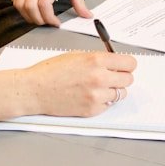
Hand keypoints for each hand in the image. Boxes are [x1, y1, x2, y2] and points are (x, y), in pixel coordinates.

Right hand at [0, 52, 136, 121]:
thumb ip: (98, 59)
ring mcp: (96, 96)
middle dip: (121, 77)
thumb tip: (114, 62)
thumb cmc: (50, 72)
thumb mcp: (76, 55)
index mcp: (96, 60)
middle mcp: (99, 78)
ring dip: (113, 90)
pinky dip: (103, 101)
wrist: (35, 90)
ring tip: (98, 87)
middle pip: (128, 79)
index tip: (124, 66)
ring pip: (120, 94)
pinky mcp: (92, 110)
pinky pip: (108, 105)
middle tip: (112, 76)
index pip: (129, 63)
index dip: (127, 64)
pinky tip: (89, 96)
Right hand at [13, 0, 92, 25]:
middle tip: (48, 22)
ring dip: (29, 17)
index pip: (44, 3)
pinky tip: (32, 11)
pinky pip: (16, 0)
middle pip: (31, 7)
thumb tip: (86, 15)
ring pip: (20, 5)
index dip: (49, 18)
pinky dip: (23, 10)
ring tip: (39, 18)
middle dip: (39, 20)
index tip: (56, 22)